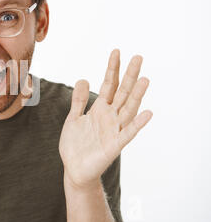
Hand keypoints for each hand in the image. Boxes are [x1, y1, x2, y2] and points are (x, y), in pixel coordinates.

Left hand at [59, 49, 151, 189]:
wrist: (74, 169)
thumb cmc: (75, 145)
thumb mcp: (73, 118)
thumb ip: (79, 100)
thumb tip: (84, 78)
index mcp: (99, 109)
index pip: (109, 85)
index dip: (112, 69)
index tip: (116, 52)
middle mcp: (109, 117)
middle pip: (122, 93)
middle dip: (129, 75)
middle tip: (138, 57)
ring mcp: (113, 131)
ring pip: (128, 109)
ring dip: (137, 95)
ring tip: (145, 79)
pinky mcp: (114, 146)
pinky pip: (127, 134)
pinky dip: (137, 124)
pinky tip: (147, 113)